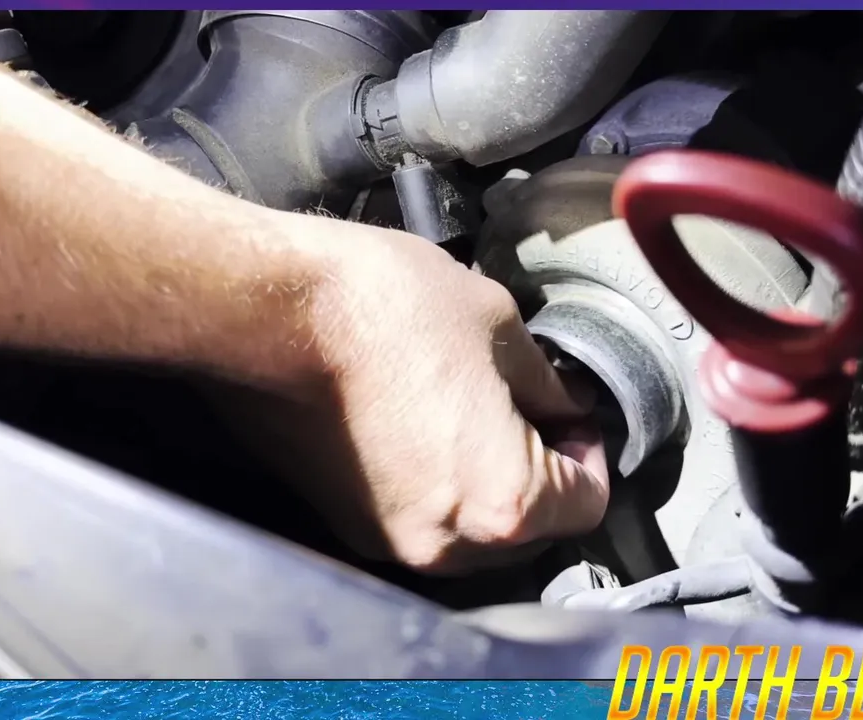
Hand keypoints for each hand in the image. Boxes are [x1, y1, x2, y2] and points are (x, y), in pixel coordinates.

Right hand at [213, 215, 610, 573]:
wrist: (271, 311)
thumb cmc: (384, 310)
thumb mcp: (500, 327)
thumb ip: (547, 386)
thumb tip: (564, 407)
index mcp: (503, 504)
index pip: (586, 505)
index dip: (591, 451)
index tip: (571, 412)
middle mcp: (446, 546)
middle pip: (531, 534)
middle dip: (541, 476)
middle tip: (528, 411)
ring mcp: (388, 542)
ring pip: (472, 535)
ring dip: (487, 488)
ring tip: (470, 418)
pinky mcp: (343, 524)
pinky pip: (418, 523)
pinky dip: (435, 490)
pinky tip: (420, 429)